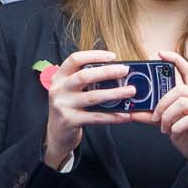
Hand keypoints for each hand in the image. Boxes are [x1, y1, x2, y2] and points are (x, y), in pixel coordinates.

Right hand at [42, 50, 146, 168]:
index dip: (93, 55)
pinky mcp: (70, 120)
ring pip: (92, 97)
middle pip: (84, 76)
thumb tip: (115, 71)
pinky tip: (126, 115)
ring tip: (131, 91)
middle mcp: (59, 89)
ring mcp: (63, 105)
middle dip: (107, 72)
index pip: (74, 59)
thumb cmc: (69, 106)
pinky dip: (113, 116)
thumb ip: (85, 80)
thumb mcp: (70, 89)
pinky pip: (96, 117)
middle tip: (125, 71)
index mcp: (59, 77)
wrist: (57, 132)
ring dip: (115, 93)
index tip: (112, 56)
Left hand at [155, 49, 187, 187]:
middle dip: (162, 102)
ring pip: (183, 102)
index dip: (176, 60)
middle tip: (154, 117)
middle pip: (180, 89)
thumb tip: (131, 112)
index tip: (160, 53)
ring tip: (164, 128)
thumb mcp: (167, 125)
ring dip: (167, 115)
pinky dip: (176, 126)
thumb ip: (153, 116)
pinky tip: (173, 133)